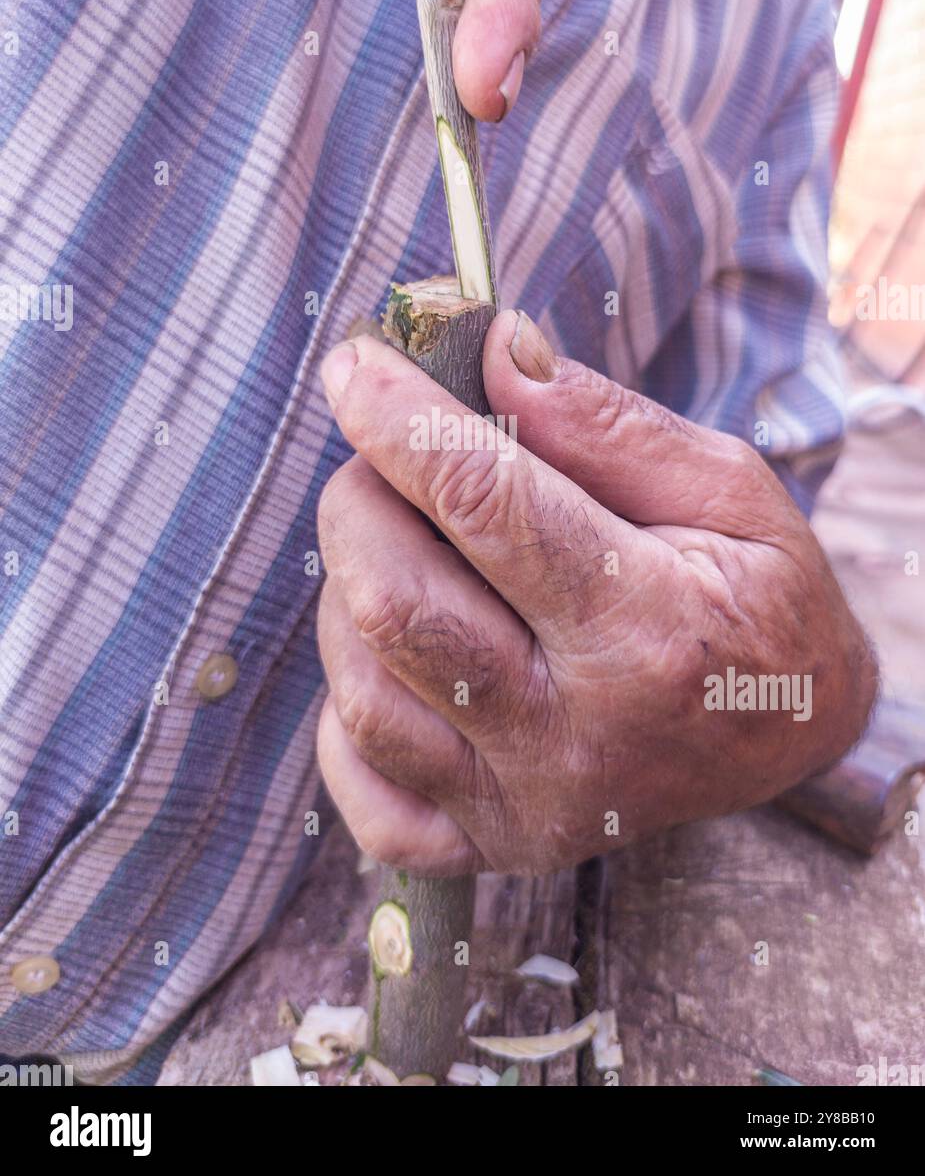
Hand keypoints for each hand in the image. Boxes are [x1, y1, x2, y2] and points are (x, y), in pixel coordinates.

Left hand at [315, 313, 875, 874]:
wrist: (792, 734)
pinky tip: (399, 661)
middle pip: (395, 605)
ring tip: (406, 552)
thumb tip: (493, 353)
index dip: (401, 422)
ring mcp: (526, 807)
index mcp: (650, 633)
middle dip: (361, 502)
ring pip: (362, 695)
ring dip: (351, 596)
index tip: (353, 365)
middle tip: (390, 462)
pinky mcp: (492, 847)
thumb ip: (605, 425)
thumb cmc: (762, 598)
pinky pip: (365, 790)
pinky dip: (349, 714)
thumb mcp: (726, 488)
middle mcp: (577, 738)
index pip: (486, 508)